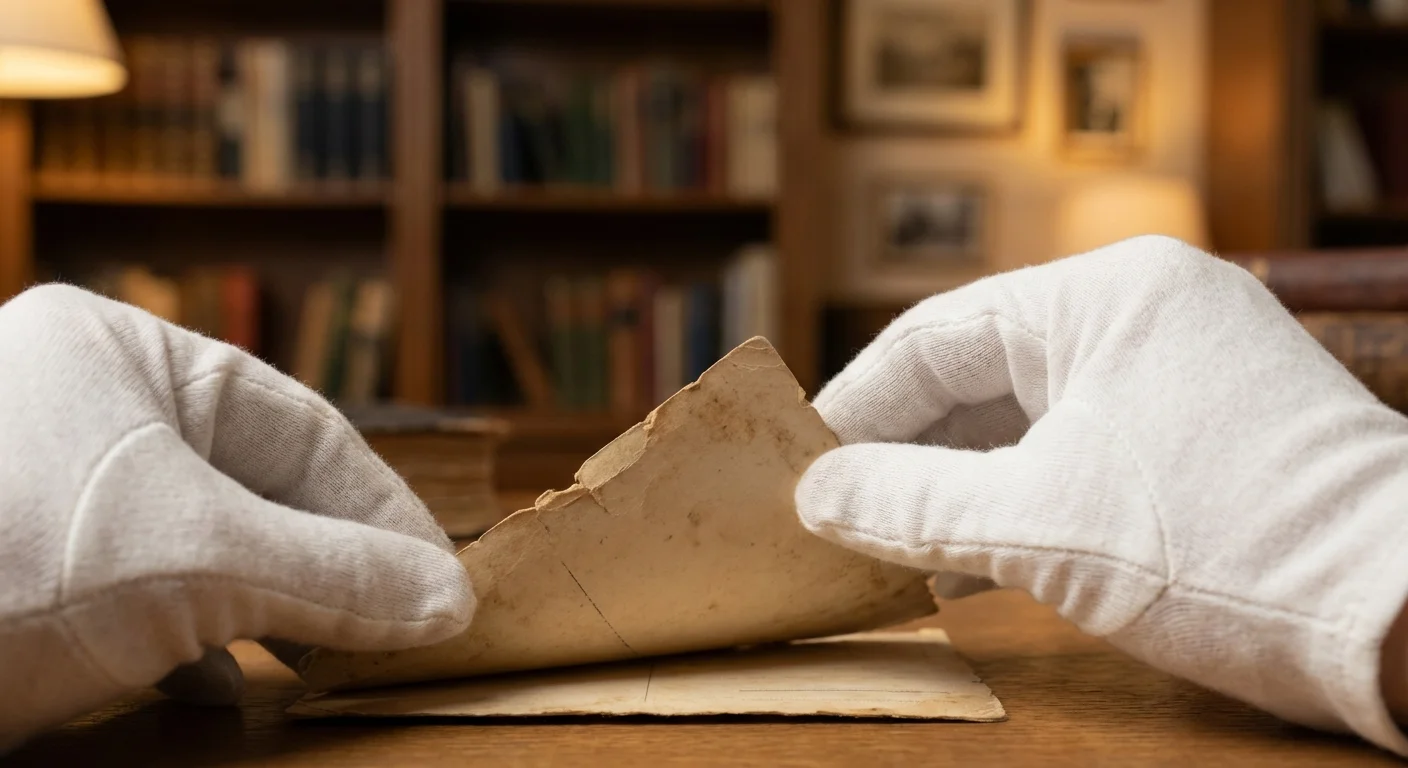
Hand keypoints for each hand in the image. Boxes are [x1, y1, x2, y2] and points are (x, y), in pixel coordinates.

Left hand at [0, 285, 472, 746]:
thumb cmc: (4, 561)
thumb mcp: (195, 560)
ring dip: (274, 616)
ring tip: (333, 668)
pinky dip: (199, 650)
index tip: (443, 586)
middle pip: (257, 489)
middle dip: (332, 568)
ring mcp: (50, 497)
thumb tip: (450, 603)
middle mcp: (89, 412)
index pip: (300, 428)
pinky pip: (142, 602)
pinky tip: (232, 694)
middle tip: (401, 633)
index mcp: (125, 355)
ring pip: (205, 550)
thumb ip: (334, 575)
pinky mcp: (21, 580)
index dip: (383, 511)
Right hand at [795, 236, 1407, 753]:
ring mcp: (1183, 368)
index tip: (794, 467)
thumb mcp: (1039, 524)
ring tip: (887, 549)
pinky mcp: (1207, 428)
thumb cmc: (1225, 549)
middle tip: (833, 517)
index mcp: (1105, 294)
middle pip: (981, 376)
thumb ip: (909, 501)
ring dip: (957, 485)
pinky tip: (969, 556)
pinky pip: (1080, 448)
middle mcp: (1146, 311)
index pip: (936, 337)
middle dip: (903, 453)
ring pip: (1030, 419)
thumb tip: (814, 494)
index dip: (854, 407)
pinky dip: (1021, 498)